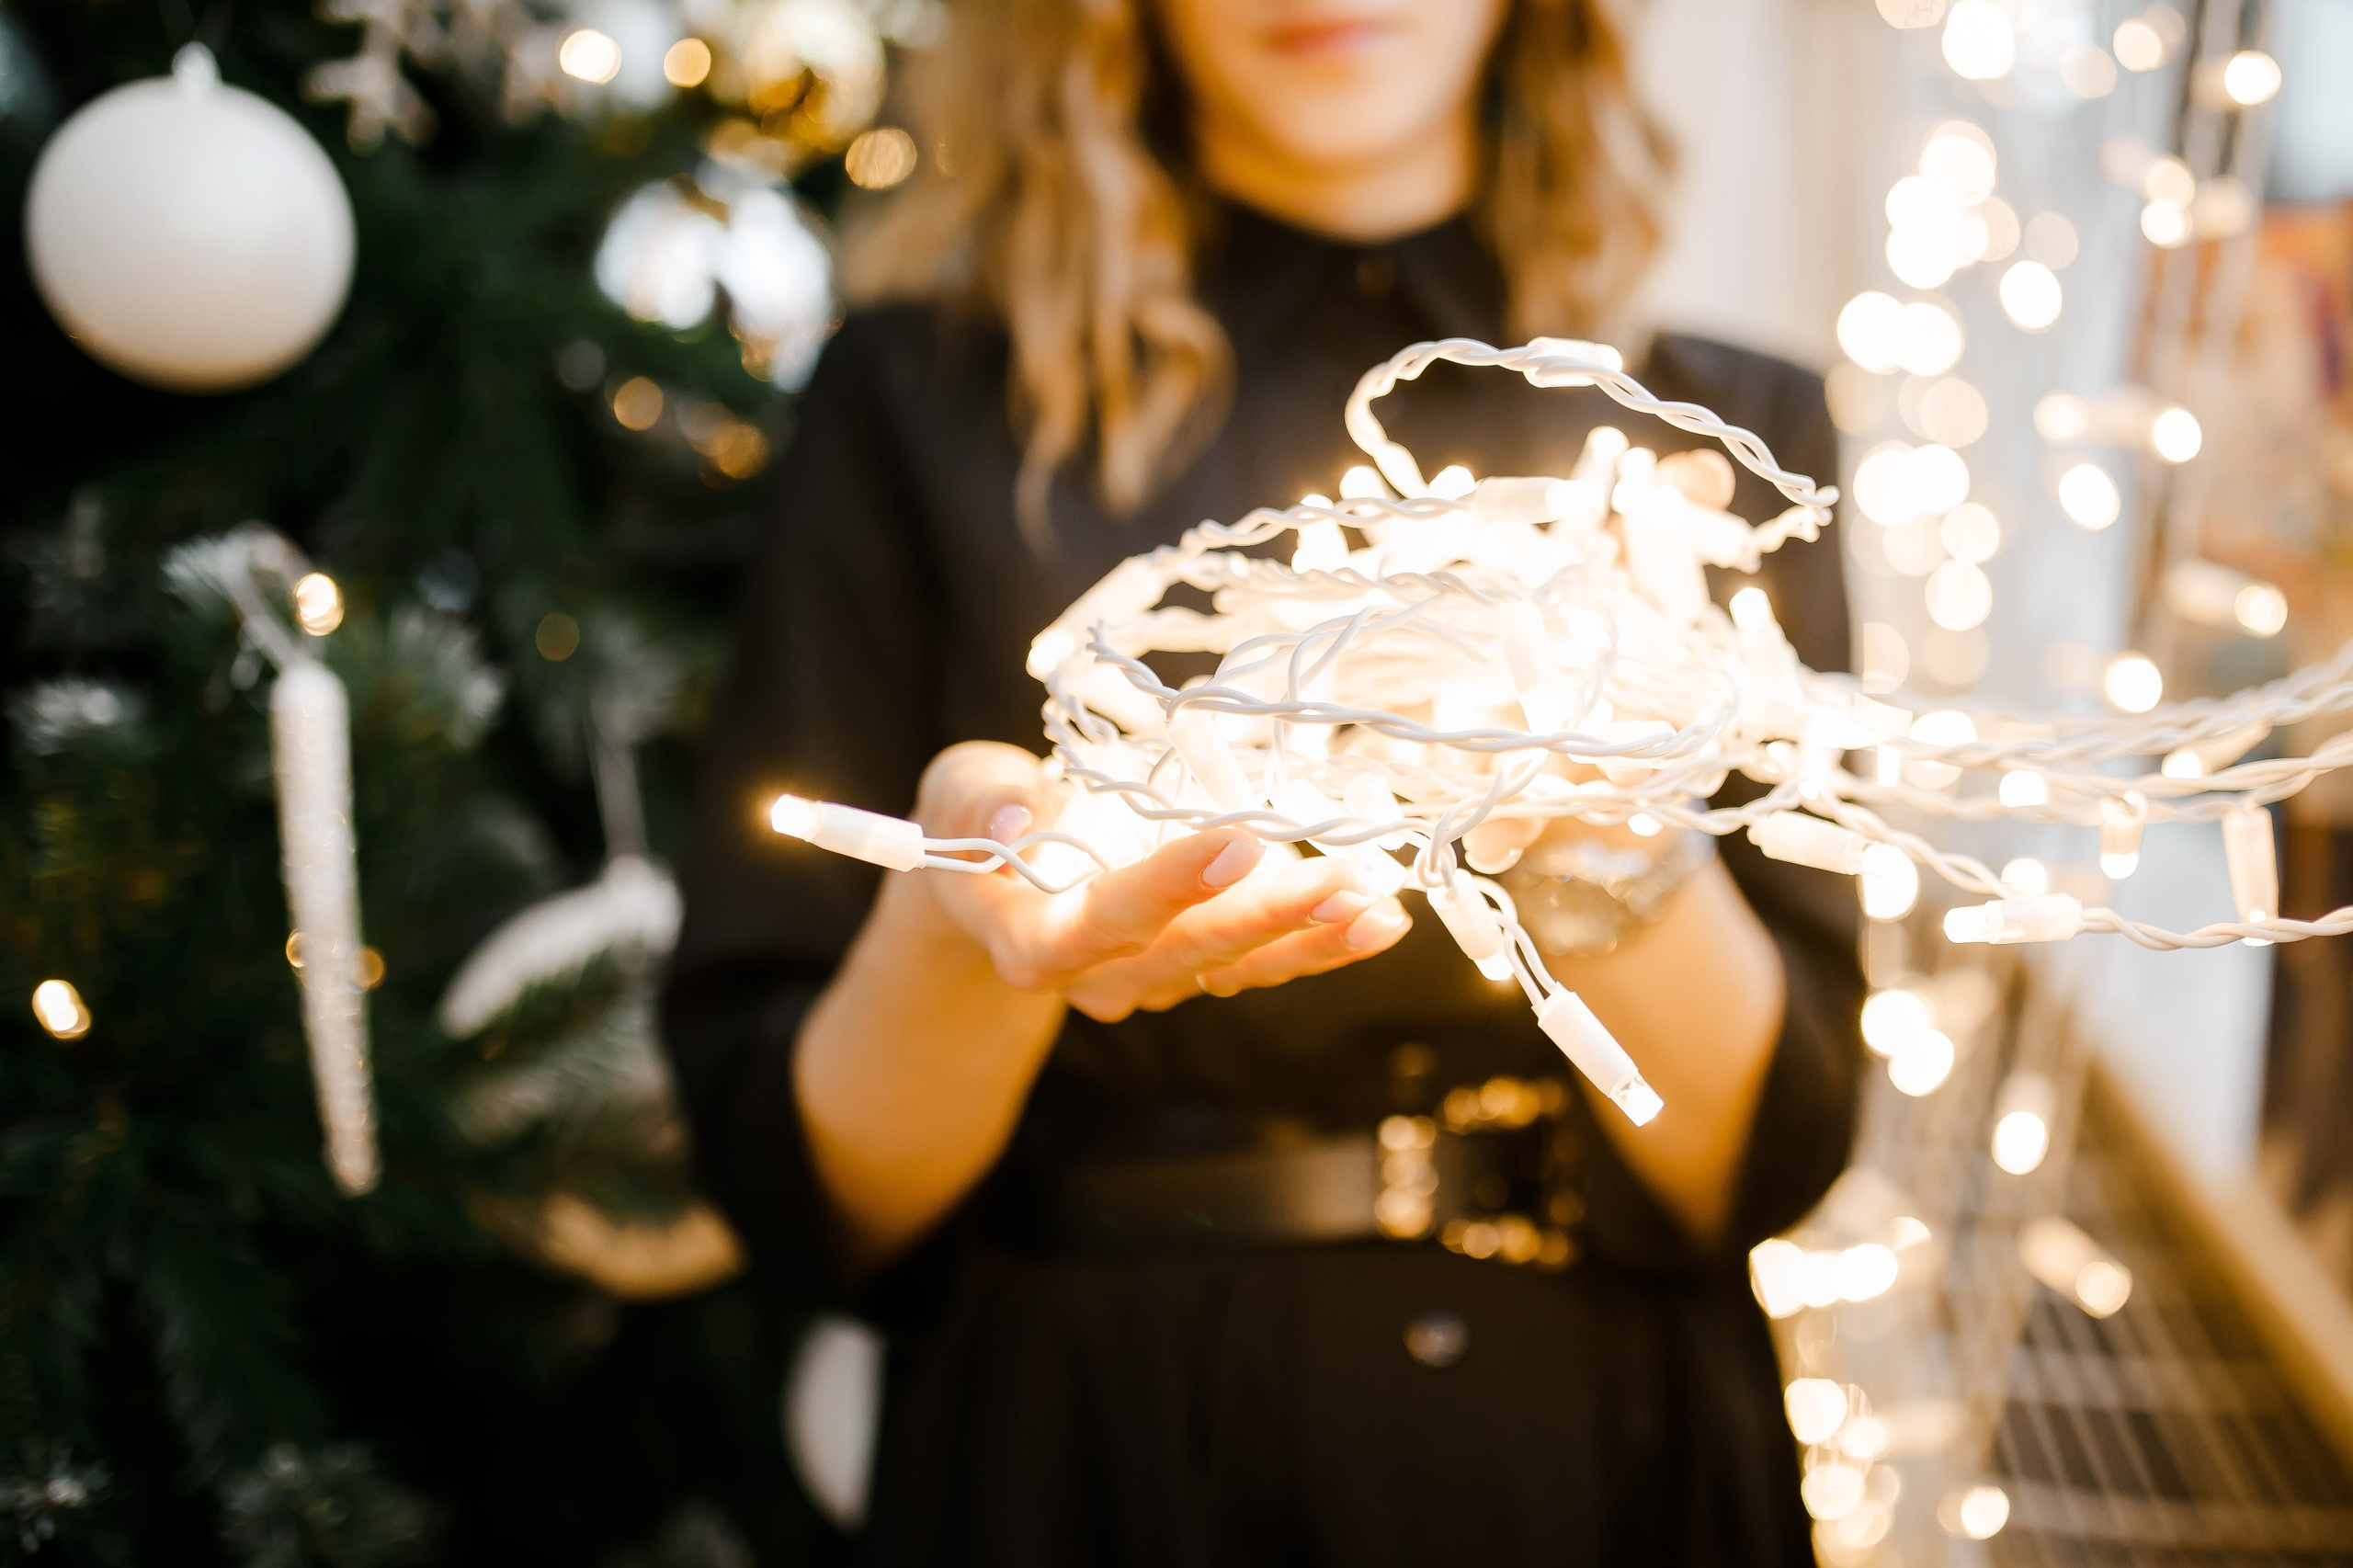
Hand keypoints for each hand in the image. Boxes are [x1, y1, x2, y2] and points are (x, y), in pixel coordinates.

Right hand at [910, 742, 1411, 1020]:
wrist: (994, 879)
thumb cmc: (979, 818)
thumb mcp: (961, 787)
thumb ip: (982, 798)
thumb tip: (1019, 816)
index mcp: (1030, 938)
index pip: (1099, 922)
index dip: (1167, 889)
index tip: (1236, 841)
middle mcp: (1094, 974)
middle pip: (1184, 953)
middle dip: (1267, 915)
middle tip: (1339, 879)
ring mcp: (1149, 979)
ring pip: (1234, 968)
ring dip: (1311, 941)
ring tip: (1379, 909)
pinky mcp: (1193, 968)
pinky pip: (1260, 964)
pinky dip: (1320, 946)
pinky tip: (1379, 921)